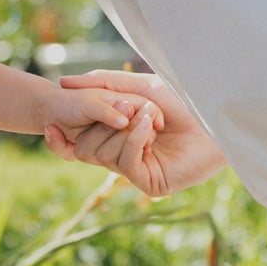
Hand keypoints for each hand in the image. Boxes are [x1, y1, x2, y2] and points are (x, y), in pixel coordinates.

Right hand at [45, 70, 225, 197]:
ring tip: (153, 114)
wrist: (216, 114)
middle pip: (84, 147)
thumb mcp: (138, 85)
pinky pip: (124, 163)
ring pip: (101, 155)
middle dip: (103, 121)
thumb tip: (62, 82)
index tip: (50, 123)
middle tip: (131, 106)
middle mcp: (124, 155)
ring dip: (125, 128)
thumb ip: (101, 84)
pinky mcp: (151, 183)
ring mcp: (137, 171)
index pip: (78, 141)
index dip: (61, 137)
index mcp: (118, 136)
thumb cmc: (184, 98)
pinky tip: (152, 128)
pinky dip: (134, 139)